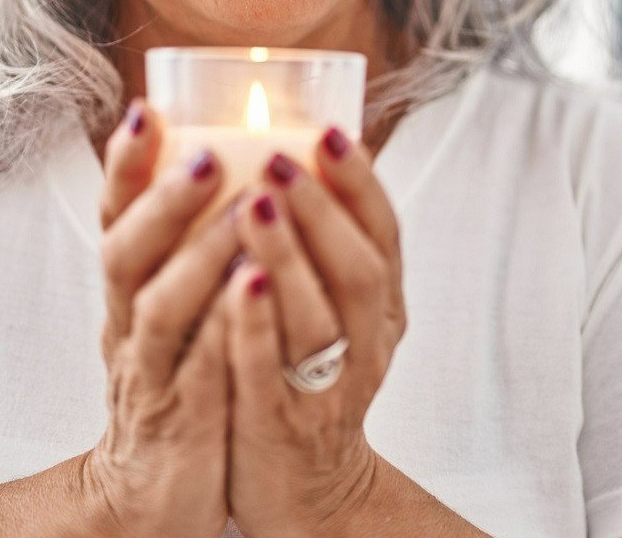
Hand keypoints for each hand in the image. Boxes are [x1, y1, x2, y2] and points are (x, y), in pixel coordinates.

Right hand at [84, 97, 245, 537]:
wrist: (150, 494)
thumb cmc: (175, 385)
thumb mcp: (170, 310)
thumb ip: (186, 246)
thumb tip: (219, 156)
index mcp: (129, 291)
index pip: (114, 217)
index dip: (125, 165)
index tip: (145, 108)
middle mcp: (129, 325)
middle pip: (125, 254)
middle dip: (163, 201)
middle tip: (206, 155)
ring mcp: (151, 374)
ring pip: (159, 310)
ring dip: (198, 258)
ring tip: (244, 212)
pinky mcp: (181, 423)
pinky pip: (200, 373)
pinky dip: (224, 332)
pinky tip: (256, 296)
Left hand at [221, 125, 405, 536]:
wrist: (302, 488)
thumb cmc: (306, 377)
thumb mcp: (335, 311)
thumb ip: (324, 243)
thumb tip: (299, 145)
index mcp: (381, 308)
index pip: (385, 237)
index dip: (361, 183)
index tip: (329, 131)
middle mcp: (364, 344)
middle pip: (359, 271)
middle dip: (321, 210)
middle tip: (278, 158)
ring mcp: (325, 386)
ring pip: (318, 319)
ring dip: (288, 258)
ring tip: (250, 204)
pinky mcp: (278, 421)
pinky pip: (271, 369)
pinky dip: (256, 324)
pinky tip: (236, 283)